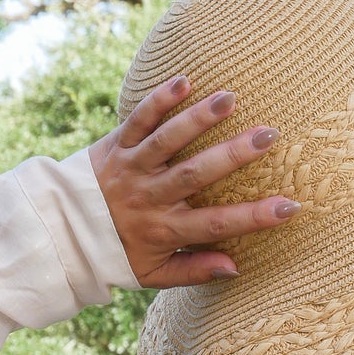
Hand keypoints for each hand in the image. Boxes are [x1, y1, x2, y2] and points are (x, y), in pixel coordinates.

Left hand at [89, 75, 299, 287]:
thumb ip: (193, 271)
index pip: (215, 225)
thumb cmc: (117, 252)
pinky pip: (137, 119)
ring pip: (166, 141)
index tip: (290, 207)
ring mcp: (131, 168)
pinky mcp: (115, 144)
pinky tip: (184, 80)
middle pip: (195, 175)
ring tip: (230, 99)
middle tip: (268, 136)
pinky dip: (159, 100)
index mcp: (163, 231)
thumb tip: (236, 268)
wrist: (63, 230)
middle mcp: (148, 198)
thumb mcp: (153, 274)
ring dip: (197, 119)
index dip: (254, 218)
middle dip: (232, 156)